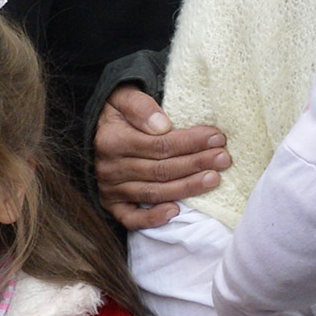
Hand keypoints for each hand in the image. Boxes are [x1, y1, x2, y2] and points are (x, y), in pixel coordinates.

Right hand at [93, 86, 229, 231]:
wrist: (91, 129)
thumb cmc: (116, 111)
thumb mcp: (124, 97)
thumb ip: (141, 107)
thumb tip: (162, 125)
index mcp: (113, 141)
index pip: (160, 145)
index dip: (191, 142)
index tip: (217, 137)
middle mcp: (110, 168)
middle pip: (161, 169)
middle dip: (196, 164)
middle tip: (223, 159)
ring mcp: (110, 189)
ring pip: (154, 192)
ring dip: (186, 188)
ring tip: (214, 179)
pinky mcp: (111, 204)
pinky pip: (130, 218)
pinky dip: (151, 219)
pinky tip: (175, 212)